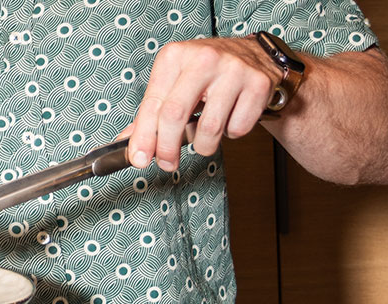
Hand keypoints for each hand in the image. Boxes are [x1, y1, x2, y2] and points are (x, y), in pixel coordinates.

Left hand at [120, 36, 282, 170]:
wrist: (257, 55)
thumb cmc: (209, 71)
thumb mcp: (176, 80)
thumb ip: (153, 111)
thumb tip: (129, 143)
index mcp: (175, 56)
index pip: (153, 104)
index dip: (144, 136)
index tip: (139, 158)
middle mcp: (203, 59)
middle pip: (175, 115)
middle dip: (167, 148)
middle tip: (167, 162)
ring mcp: (233, 70)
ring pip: (208, 129)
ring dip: (203, 145)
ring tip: (203, 138)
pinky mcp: (258, 85)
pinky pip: (237, 129)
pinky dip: (231, 134)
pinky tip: (230, 118)